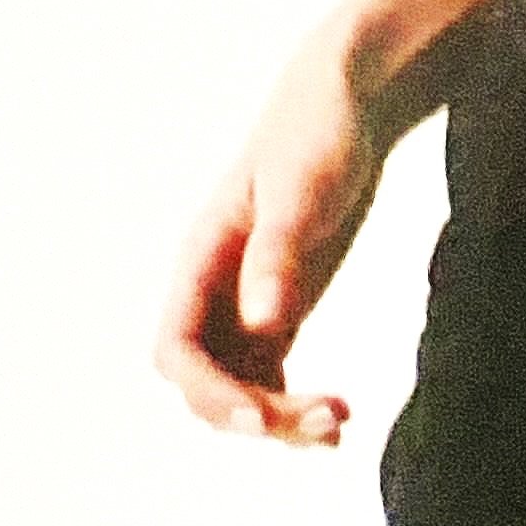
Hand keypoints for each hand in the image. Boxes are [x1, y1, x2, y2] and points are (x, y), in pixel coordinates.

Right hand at [153, 23, 385, 446]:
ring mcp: (245, 301)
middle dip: (254, 413)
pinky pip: (271, 373)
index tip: (259, 417)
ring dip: (279, 417)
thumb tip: (261, 324)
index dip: (208, 392)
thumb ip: (278, 254)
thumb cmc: (316, 133)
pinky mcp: (280, 304)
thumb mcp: (301, 190)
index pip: (177, 350)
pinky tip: (337, 421)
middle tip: (322, 424)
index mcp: (201, 260)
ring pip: (241, 385)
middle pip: (209, 381)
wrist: (347, 99)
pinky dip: (295, 403)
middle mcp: (214, 291)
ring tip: (338, 425)